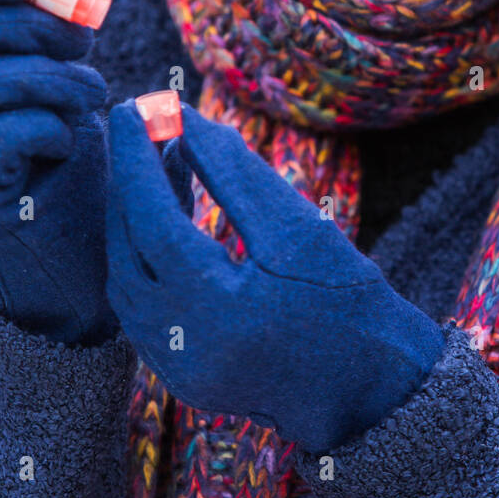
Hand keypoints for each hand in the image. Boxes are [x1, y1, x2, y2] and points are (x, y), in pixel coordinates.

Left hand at [105, 98, 446, 451]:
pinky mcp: (179, 376)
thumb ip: (235, 173)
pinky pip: (140, 305)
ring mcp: (175, 369)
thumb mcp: (300, 227)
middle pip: (127, 250)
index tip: (134, 108)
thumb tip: (184, 121)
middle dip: (130, 184)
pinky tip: (169, 219)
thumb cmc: (348, 302)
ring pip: (126, 279)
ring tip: (165, 166)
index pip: (151, 221)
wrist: (372, 389)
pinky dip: (145, 256)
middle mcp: (182, 347)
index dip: (137, 160)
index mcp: (217, 311)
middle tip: (145, 131)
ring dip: (135, 219)